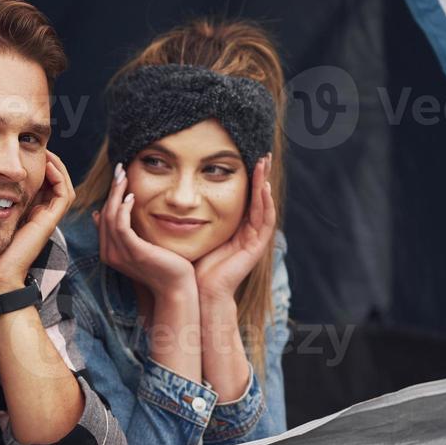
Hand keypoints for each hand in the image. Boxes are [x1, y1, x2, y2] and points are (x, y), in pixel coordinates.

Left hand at [0, 150, 72, 293]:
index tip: (22, 149)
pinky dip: (59, 177)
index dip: (34, 163)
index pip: (37, 181)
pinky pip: (64, 194)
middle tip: (37, 144)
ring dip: (56, 164)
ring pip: (62, 184)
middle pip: (52, 180)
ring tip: (45, 150)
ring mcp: (47, 217)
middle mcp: (39, 213)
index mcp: (26, 211)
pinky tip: (46, 164)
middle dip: (47, 160)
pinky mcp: (50, 221)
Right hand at [95, 162, 196, 298]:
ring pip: (110, 216)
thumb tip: (106, 215)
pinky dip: (124, 208)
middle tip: (119, 170)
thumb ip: (127, 233)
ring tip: (124, 176)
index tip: (118, 179)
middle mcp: (109, 253)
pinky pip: (121, 225)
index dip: (109, 196)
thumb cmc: (164, 268)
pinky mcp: (133, 252)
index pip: (103, 218)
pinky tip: (132, 197)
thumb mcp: (141, 247)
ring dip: (116, 194)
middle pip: (104, 214)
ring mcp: (120, 254)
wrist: (175, 289)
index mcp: (110, 252)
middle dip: (111, 190)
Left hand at [194, 155, 276, 303]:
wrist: (200, 290)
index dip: (248, 177)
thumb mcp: (196, 231)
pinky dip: (265, 203)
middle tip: (263, 154)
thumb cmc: (194, 263)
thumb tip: (180, 195)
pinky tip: (263, 188)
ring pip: (264, 205)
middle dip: (261, 175)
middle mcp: (249, 230)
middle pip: (259, 197)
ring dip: (264, 183)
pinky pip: (265, 220)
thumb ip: (196, 215)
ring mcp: (255, 238)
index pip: (246, 196)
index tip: (246, 156)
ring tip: (264, 163)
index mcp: (236, 226)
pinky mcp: (257, 246)